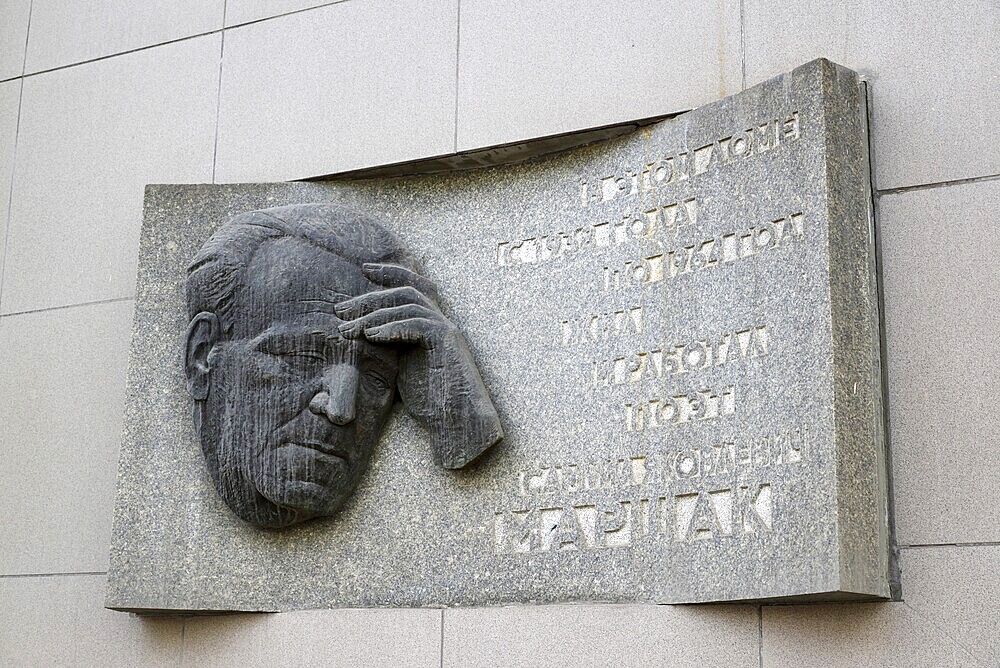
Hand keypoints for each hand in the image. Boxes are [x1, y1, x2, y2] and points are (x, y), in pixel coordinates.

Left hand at [335, 263, 502, 467]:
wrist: (459, 423)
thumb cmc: (431, 403)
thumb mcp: (402, 370)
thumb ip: (388, 348)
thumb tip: (358, 336)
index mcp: (430, 325)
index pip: (412, 286)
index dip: (389, 273)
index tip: (363, 270)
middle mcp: (440, 322)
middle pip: (405, 291)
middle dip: (370, 297)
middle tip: (340, 310)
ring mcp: (446, 330)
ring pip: (408, 304)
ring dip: (374, 315)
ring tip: (348, 330)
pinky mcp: (447, 343)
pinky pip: (417, 324)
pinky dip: (392, 327)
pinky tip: (371, 337)